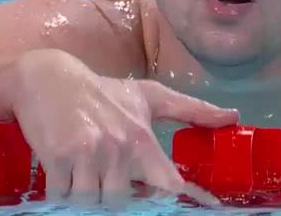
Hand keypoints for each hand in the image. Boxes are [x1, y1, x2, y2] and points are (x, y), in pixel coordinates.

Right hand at [0, 48, 237, 204]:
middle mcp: (117, 147)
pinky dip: (61, 193)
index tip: (200, 208)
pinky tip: (63, 175)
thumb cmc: (102, 91)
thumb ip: (191, 109)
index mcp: (142, 137)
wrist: (47, 77)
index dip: (181, 201)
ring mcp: (86, 153)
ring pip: (91, 203)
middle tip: (105, 178)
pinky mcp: (56, 157)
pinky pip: (62, 196)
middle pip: (121, 203)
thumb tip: (233, 116)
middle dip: (113, 198)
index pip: (168, 183)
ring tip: (83, 175)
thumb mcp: (149, 96)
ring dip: (86, 197)